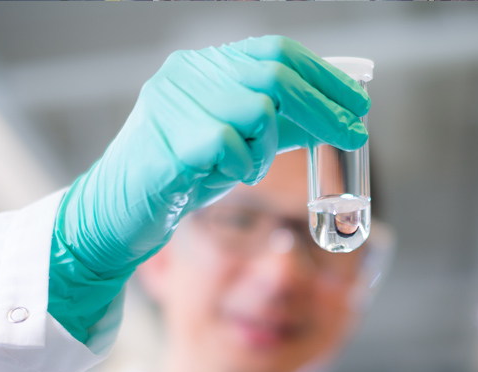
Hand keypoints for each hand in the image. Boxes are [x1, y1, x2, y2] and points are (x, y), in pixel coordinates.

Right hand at [48, 36, 370, 341]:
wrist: (119, 213)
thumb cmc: (183, 175)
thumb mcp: (241, 142)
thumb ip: (282, 123)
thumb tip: (338, 113)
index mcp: (205, 66)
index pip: (276, 52)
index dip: (323, 76)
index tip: (358, 101)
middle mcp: (187, 73)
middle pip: (275, 74)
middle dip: (323, 107)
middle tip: (354, 133)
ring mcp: (173, 102)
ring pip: (256, 109)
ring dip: (267, 147)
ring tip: (245, 167)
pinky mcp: (166, 139)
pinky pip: (230, 145)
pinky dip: (240, 166)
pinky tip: (221, 176)